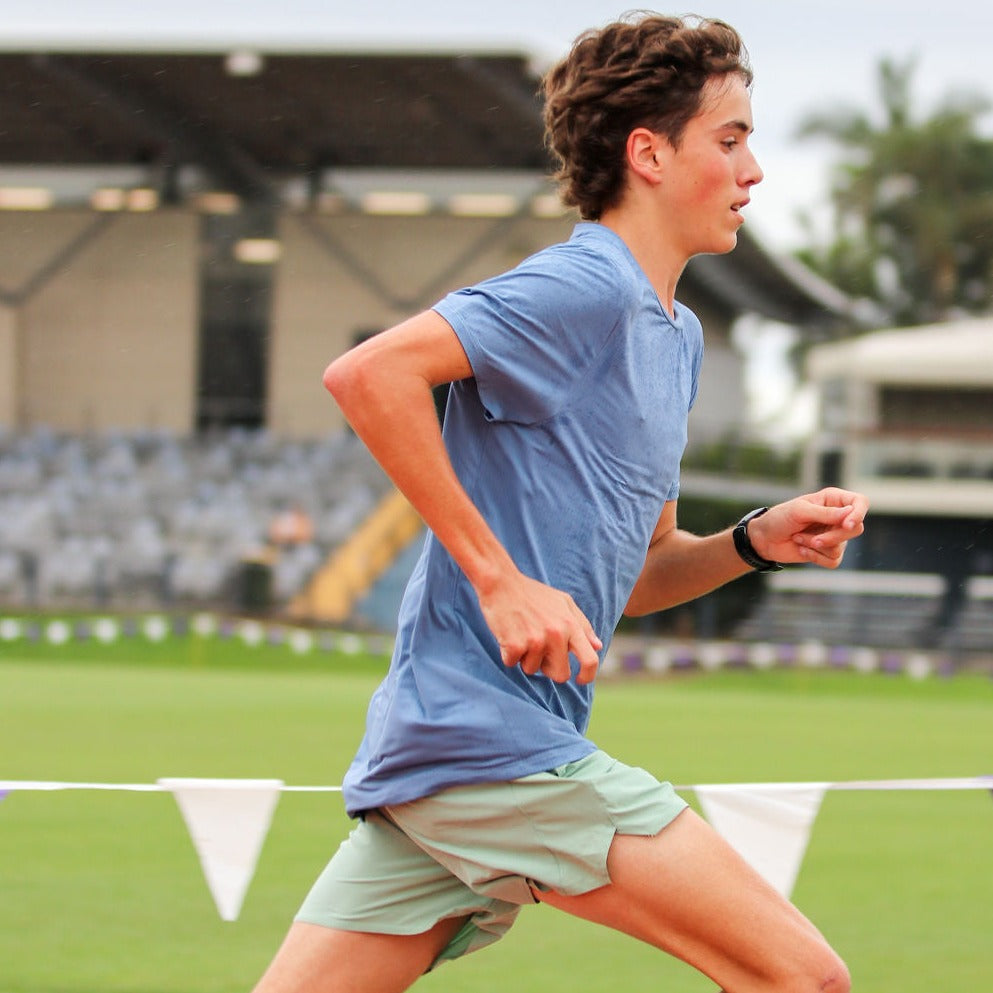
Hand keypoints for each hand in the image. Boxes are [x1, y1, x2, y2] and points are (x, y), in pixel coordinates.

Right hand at [475, 568, 601, 684]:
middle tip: (539, 652)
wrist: (500, 583)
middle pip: (560, 674)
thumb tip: (598, 646)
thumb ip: (583, 625)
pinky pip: (512, 663)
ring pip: (532, 669)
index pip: (590, 660)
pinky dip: (508, 654)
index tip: (580, 680)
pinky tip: (508, 634)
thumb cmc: (532, 593)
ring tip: (521, 634)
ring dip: (526, 658)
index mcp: (570, 625)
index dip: (587, 675)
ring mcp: (535, 641)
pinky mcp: (514, 645)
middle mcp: (556, 635)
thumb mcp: (563, 602)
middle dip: (549, 668)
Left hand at [748, 488, 867, 568]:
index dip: (859, 513)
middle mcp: (837, 516)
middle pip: (856, 528)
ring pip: (841, 546)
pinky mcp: (828, 552)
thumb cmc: (779, 519)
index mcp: (833, 500)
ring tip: (798, 538)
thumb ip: (825, 513)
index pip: (860, 502)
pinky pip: (834, 560)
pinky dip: (815, 557)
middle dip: (833, 537)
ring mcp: (834, 535)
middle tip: (815, 540)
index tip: (847, 524)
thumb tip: (850, 514)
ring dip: (816, 546)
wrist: (764, 539)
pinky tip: (801, 549)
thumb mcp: (800, 511)